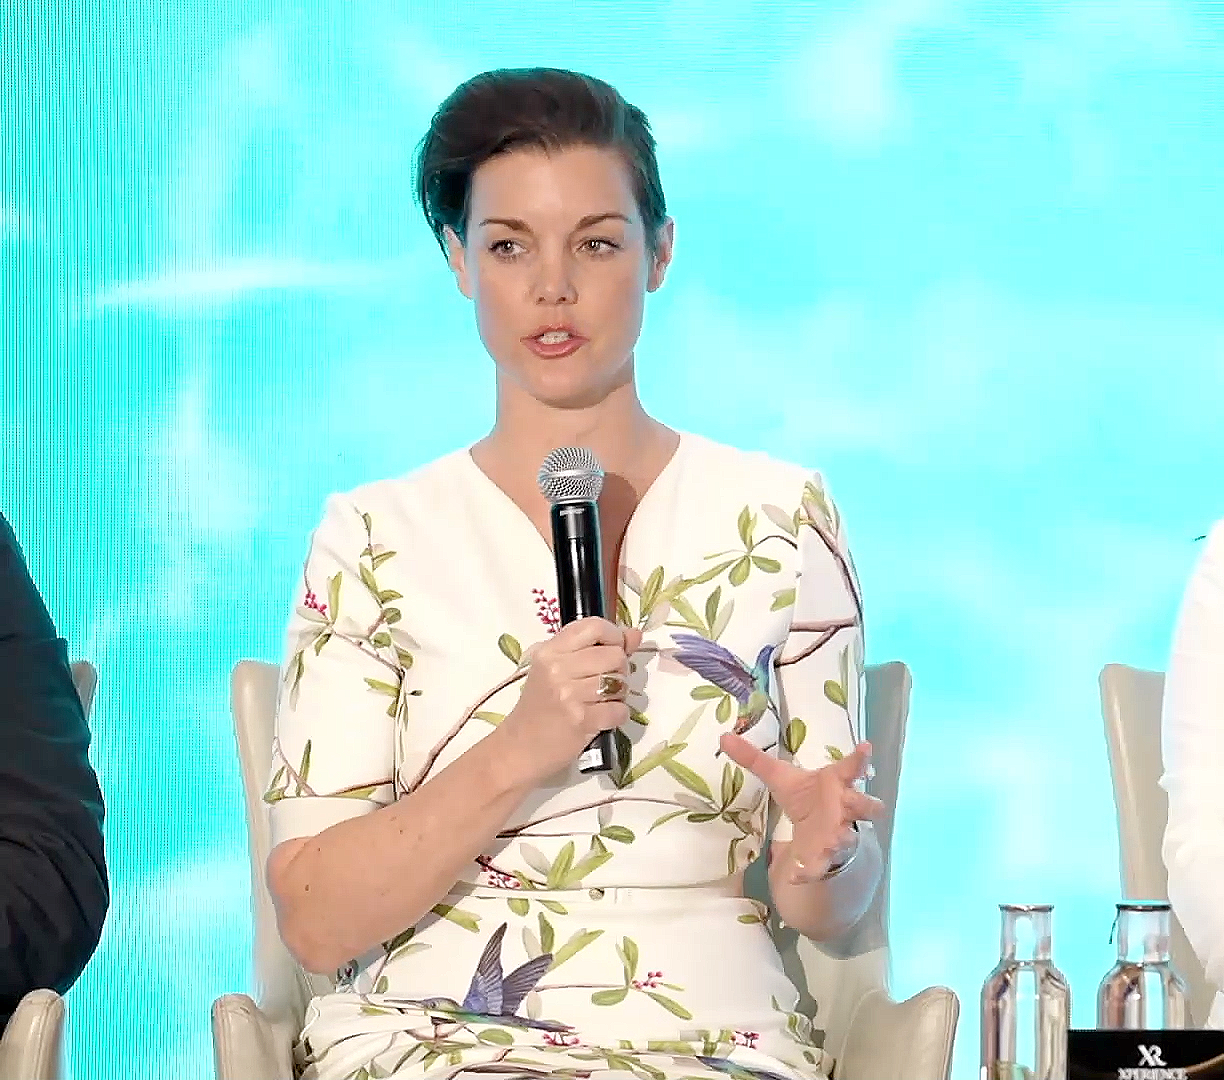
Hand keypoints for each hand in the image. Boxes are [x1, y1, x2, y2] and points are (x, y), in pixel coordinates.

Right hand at [500, 618, 643, 782]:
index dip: (613, 635)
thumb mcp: (556, 670)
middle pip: (614, 655)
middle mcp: (558, 668)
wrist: (518, 748)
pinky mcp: (581, 720)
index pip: (594, 626)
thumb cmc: (539, 707)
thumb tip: (634, 634)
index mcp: (550, 651)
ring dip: (619, 694)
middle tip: (605, 682)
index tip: (612, 649)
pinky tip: (602, 718)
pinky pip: (620, 709)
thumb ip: (594, 648)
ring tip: (602, 701)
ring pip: (620, 682)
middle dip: (619, 669)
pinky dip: (617, 715)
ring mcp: (569, 695)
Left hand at [720, 734, 882, 884]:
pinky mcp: (827, 855)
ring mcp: (839, 832)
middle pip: (863, 804)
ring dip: (844, 838)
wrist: (816, 828)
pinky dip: (807, 871)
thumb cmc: (806, 796)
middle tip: (863, 801)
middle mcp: (844, 807)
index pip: (851, 767)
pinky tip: (794, 876)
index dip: (860, 758)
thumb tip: (723, 737)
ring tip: (834, 840)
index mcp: (835, 782)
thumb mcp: (779, 777)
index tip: (866, 746)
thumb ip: (753, 759)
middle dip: (864, 803)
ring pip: (850, 836)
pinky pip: (820, 865)